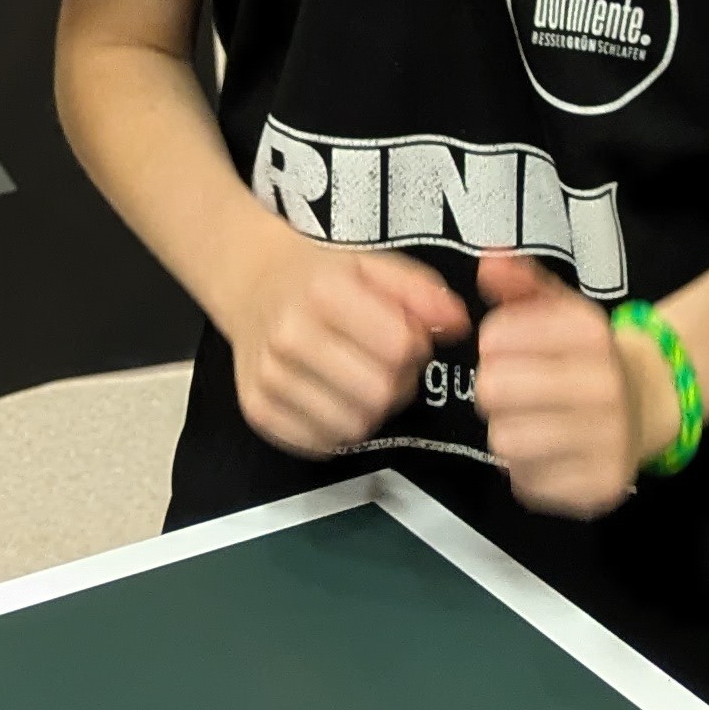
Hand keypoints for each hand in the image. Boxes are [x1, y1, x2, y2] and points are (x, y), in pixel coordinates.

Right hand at [224, 226, 469, 459]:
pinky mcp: (258, 410)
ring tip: (360, 380)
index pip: (400, 347)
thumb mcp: (372, 265)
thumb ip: (421, 290)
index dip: (416, 346)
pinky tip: (335, 397)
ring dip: (370, 410)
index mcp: (323, 292)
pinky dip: (337, 428)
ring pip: (353, 426)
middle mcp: (289, 335)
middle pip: (379, 392)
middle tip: (387, 364)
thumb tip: (456, 323)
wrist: (252, 282)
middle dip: (397, 383)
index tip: (407, 337)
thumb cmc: (319, 277)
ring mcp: (269, 377)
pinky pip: (321, 444)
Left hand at [472, 256, 656, 519]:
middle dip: (494, 389)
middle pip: (494, 391)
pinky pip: (526, 482)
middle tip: (514, 389)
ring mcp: (608, 441)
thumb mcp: (560, 307)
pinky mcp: (600, 486)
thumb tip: (488, 262)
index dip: (493, 343)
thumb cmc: (589, 354)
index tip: (510, 348)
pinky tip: (550, 451)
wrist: (649, 400)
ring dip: (508, 432)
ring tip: (531, 421)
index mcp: (592, 333)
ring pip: (506, 441)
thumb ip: (521, 282)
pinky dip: (528, 470)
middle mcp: (606, 385)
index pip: (495, 337)